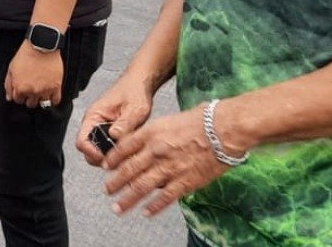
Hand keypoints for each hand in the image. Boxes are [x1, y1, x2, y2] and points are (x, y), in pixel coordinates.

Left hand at [5, 41, 63, 108]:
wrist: (41, 46)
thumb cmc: (26, 55)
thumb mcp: (11, 69)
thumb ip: (9, 85)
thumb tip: (9, 97)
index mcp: (20, 88)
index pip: (18, 100)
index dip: (20, 94)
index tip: (23, 89)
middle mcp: (32, 91)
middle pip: (30, 104)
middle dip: (29, 97)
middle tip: (32, 88)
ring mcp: (45, 90)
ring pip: (42, 104)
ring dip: (41, 98)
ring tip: (41, 89)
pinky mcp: (56, 87)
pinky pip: (55, 101)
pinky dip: (53, 99)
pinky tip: (50, 93)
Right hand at [76, 77, 155, 166]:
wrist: (140, 84)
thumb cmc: (134, 91)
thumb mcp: (134, 108)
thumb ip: (125, 122)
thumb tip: (115, 136)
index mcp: (94, 116)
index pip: (82, 141)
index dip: (91, 152)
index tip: (106, 158)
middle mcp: (94, 124)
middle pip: (88, 151)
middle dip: (101, 158)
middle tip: (118, 161)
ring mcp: (102, 130)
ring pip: (99, 152)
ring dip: (110, 157)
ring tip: (125, 157)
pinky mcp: (111, 134)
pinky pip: (109, 149)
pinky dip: (117, 154)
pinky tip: (129, 152)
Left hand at [103, 103, 235, 216]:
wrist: (225, 129)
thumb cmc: (202, 120)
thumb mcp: (170, 120)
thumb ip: (155, 133)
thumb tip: (143, 142)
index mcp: (151, 133)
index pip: (124, 148)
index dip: (112, 159)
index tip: (106, 167)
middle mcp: (156, 151)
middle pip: (128, 170)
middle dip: (115, 183)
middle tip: (107, 190)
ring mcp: (169, 168)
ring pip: (141, 187)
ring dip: (127, 199)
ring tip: (118, 207)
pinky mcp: (185, 181)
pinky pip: (165, 198)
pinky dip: (153, 207)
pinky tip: (145, 212)